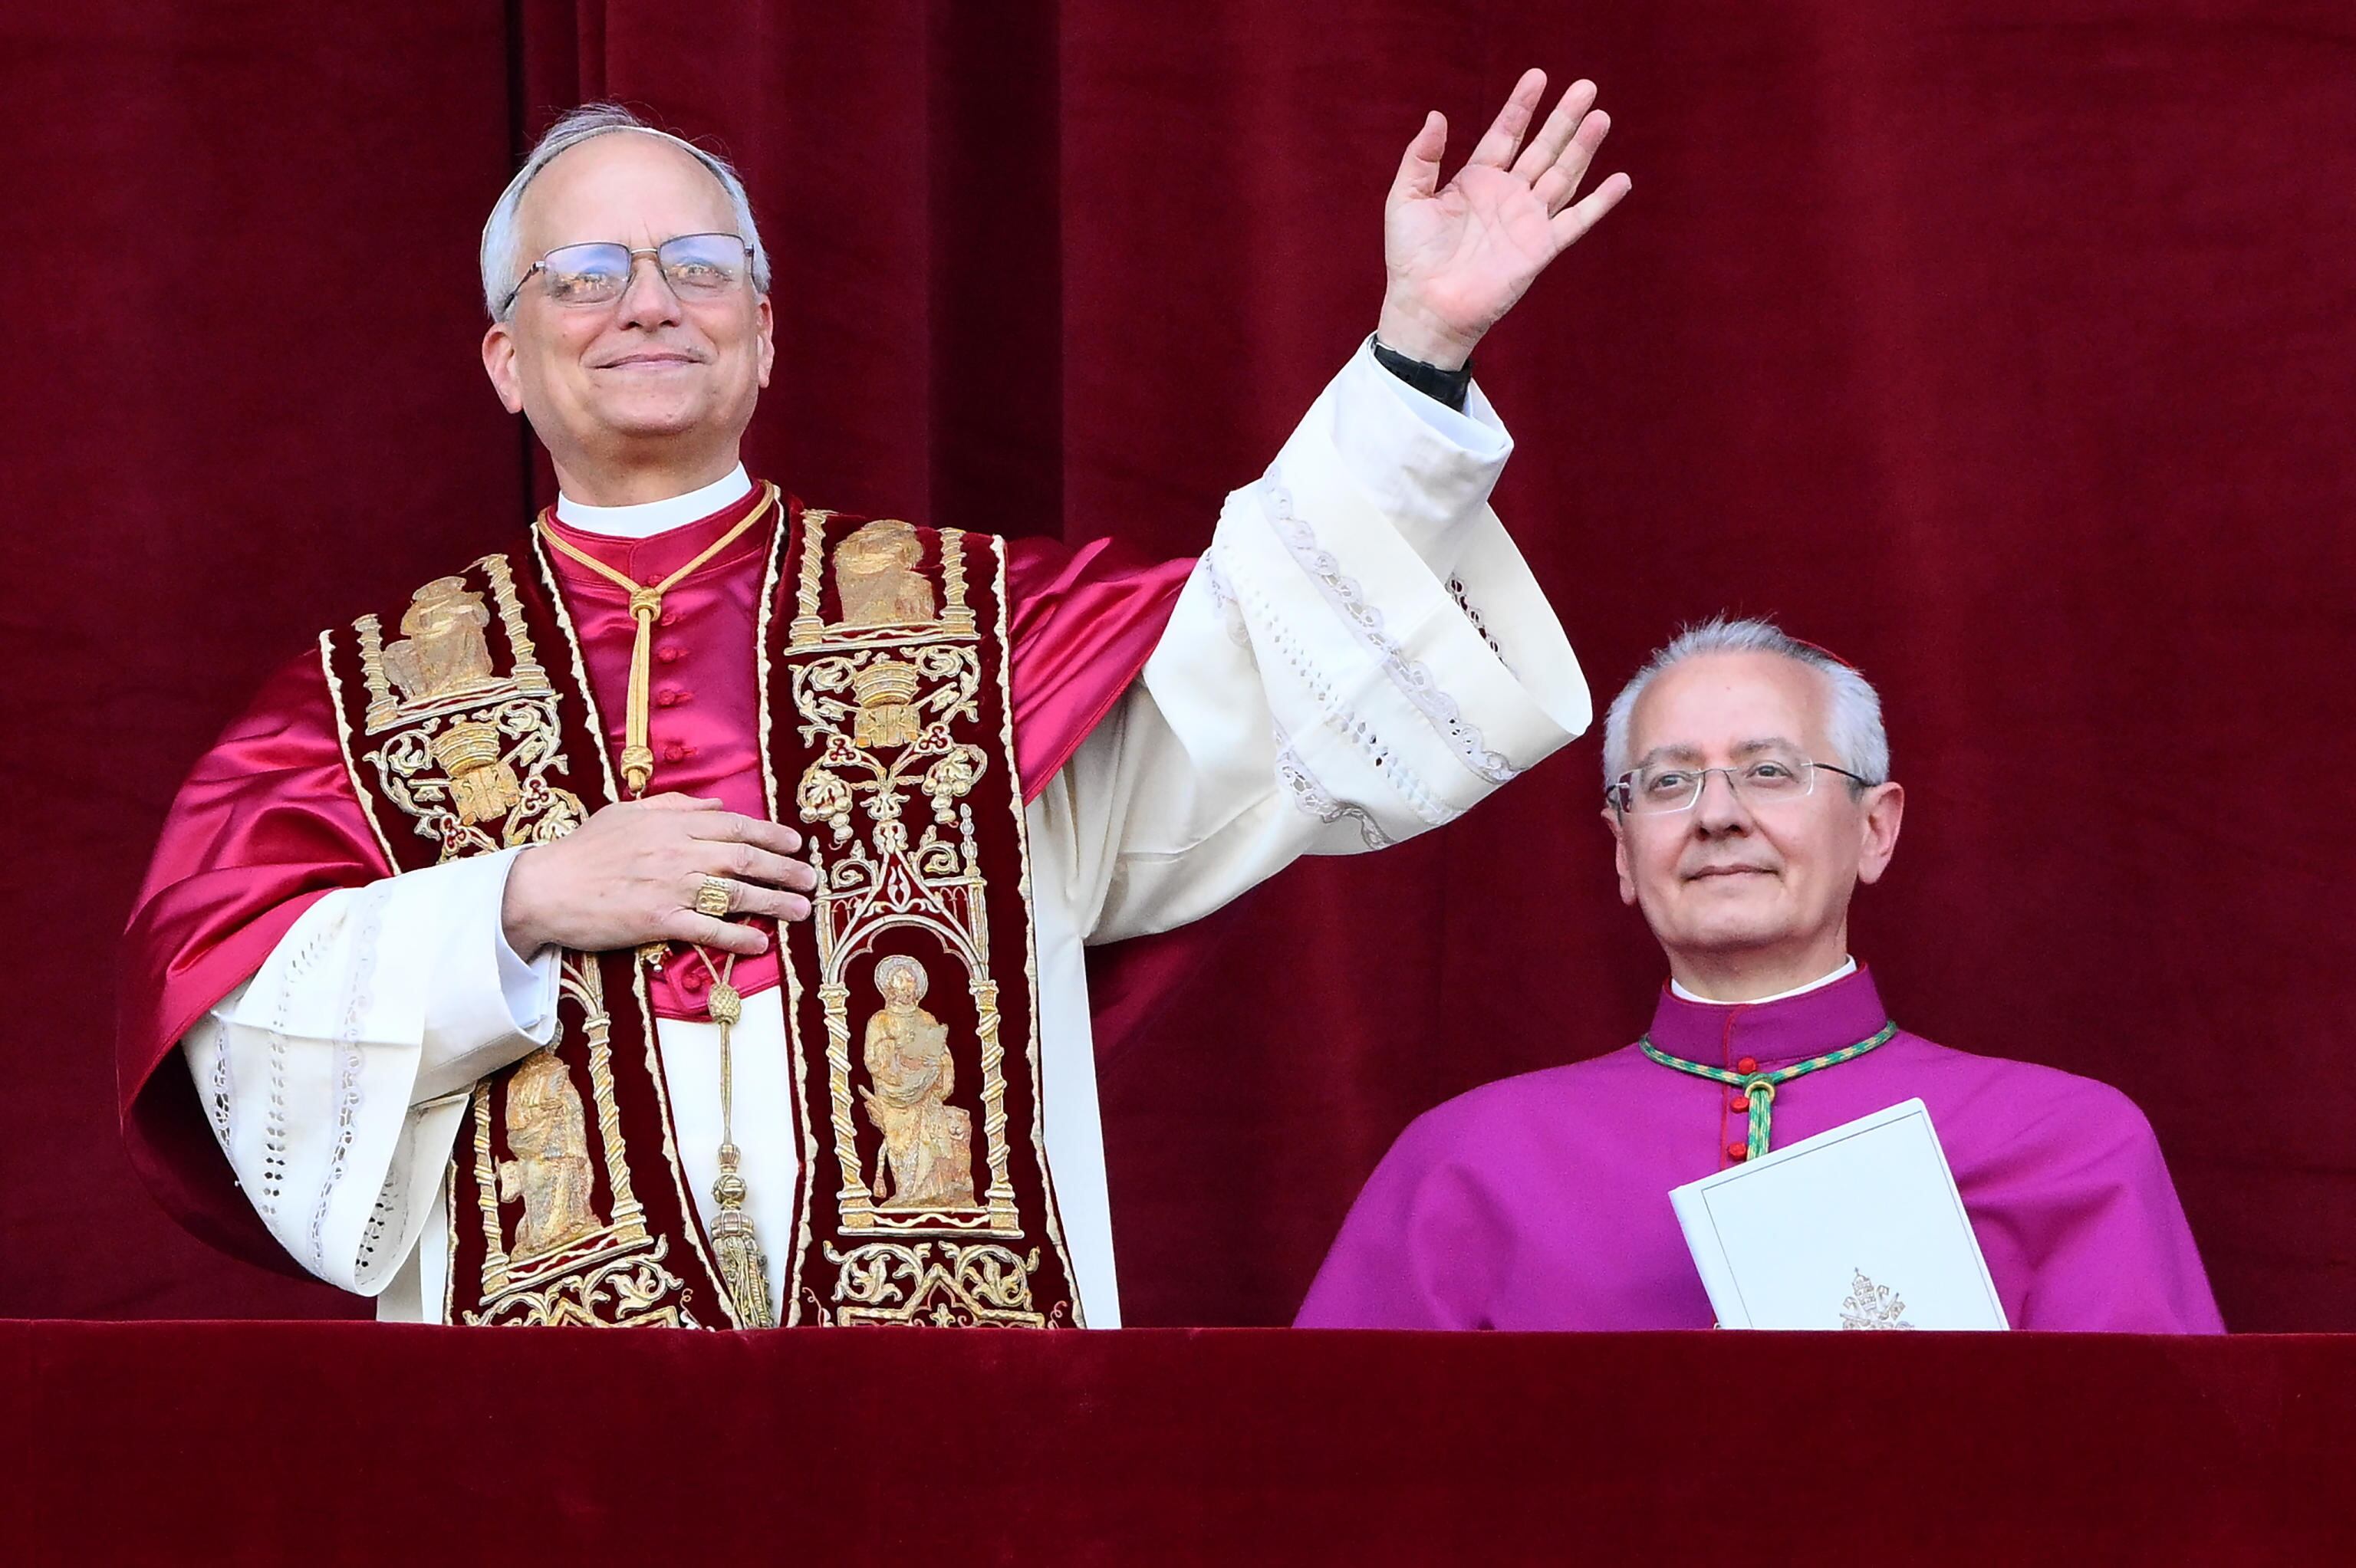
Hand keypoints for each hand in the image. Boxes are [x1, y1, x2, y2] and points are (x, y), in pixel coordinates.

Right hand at [500, 793, 814, 958]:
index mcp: (672, 824)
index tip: (795, 843)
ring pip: (735, 893)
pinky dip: (737, 936)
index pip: (735, 826)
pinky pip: (708, 929)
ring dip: (774, 902)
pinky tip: (760, 943)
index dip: (771, 835)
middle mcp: (678, 852)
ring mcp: (670, 887)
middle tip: (810, 878)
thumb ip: (674, 807)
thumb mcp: (627, 813)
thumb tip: (717, 805)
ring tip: (800, 910)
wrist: (544, 887)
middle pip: (745, 858)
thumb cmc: (584, 850)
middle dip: (784, 868)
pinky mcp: (658, 920)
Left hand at [1376, 69, 1630, 369]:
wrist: (1427, 306)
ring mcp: (1527, 221)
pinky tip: (1621, 180)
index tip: (1538, 76)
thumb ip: (1421, 157)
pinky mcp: (1541, 248)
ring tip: (1601, 117)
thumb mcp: (1406, 199)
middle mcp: (1507, 196)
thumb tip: (1436, 114)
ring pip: (1562, 175)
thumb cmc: (1412, 258)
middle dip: (1563, 118)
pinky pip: (1576, 221)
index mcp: (1476, 181)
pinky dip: (1600, 202)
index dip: (1521, 106)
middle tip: (1586, 86)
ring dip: (1583, 148)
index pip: (1506, 134)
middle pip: (1543, 148)